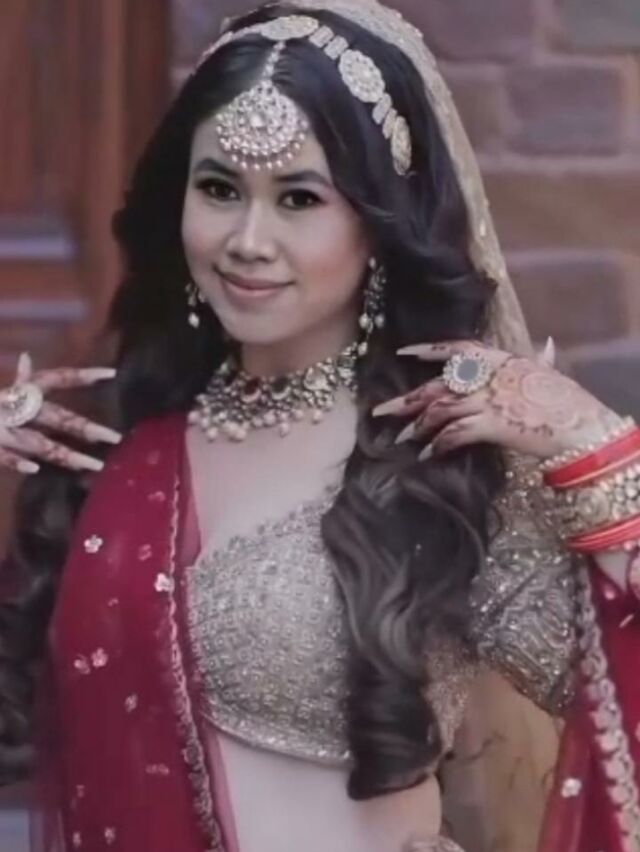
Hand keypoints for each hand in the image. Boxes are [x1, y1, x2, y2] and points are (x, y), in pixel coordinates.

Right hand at [0, 353, 120, 474]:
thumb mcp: (2, 391)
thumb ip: (20, 380)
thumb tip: (28, 358)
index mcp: (21, 392)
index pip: (56, 378)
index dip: (82, 376)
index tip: (111, 374)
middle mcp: (16, 407)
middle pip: (58, 417)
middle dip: (86, 428)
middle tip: (116, 438)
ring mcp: (2, 428)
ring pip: (39, 443)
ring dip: (66, 454)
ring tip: (95, 465)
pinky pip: (3, 454)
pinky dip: (16, 461)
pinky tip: (34, 468)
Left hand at [372, 339, 624, 460]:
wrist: (579, 424)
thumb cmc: (567, 399)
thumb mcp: (549, 372)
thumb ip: (539, 358)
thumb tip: (546, 343)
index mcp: (498, 359)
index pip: (455, 348)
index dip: (428, 350)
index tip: (404, 353)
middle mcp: (487, 376)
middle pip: (436, 386)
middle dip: (406, 400)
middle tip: (379, 411)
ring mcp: (487, 399)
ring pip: (439, 410)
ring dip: (418, 426)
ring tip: (401, 439)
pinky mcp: (490, 424)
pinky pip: (454, 434)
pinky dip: (438, 445)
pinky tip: (427, 455)